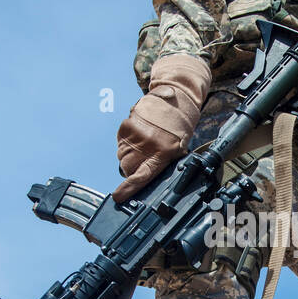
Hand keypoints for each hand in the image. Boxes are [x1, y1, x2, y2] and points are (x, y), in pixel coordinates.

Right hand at [112, 54, 211, 202]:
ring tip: (143, 147)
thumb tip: (144, 182)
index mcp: (162, 153)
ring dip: (128, 158)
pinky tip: (139, 138)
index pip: (141, 176)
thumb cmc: (179, 130)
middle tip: (143, 162)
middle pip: (127, 169)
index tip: (118, 197)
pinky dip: (126, 145)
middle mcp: (147, 144)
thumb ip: (161, 166)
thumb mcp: (177, 151)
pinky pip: (120, 144)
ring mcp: (135, 134)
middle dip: (131, 171)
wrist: (175, 101)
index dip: (128, 188)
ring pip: (122, 157)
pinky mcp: (127, 126)